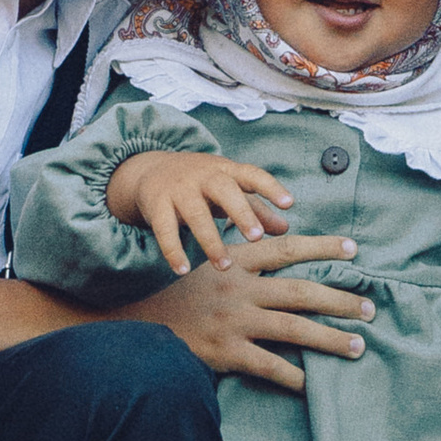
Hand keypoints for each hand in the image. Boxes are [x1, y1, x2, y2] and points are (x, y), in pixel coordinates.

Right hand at [108, 149, 295, 272]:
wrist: (151, 170)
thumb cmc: (201, 184)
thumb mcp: (229, 190)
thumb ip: (257, 209)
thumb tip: (286, 229)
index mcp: (226, 170)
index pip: (251, 174)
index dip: (270, 187)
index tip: (289, 203)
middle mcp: (203, 176)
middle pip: (224, 190)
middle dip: (240, 213)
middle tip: (256, 237)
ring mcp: (178, 189)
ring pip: (195, 214)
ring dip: (211, 241)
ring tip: (225, 267)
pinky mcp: (156, 205)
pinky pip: (164, 230)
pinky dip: (173, 250)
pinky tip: (182, 270)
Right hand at [124, 230, 373, 390]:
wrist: (135, 320)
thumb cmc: (177, 291)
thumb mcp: (207, 259)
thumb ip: (242, 250)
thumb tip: (285, 234)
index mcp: (235, 260)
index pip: (287, 249)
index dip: (323, 248)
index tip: (354, 250)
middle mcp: (238, 287)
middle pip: (302, 291)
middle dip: (341, 300)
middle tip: (370, 308)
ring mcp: (233, 321)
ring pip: (294, 329)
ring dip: (330, 338)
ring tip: (357, 346)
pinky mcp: (226, 352)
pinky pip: (270, 366)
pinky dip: (295, 377)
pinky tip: (314, 384)